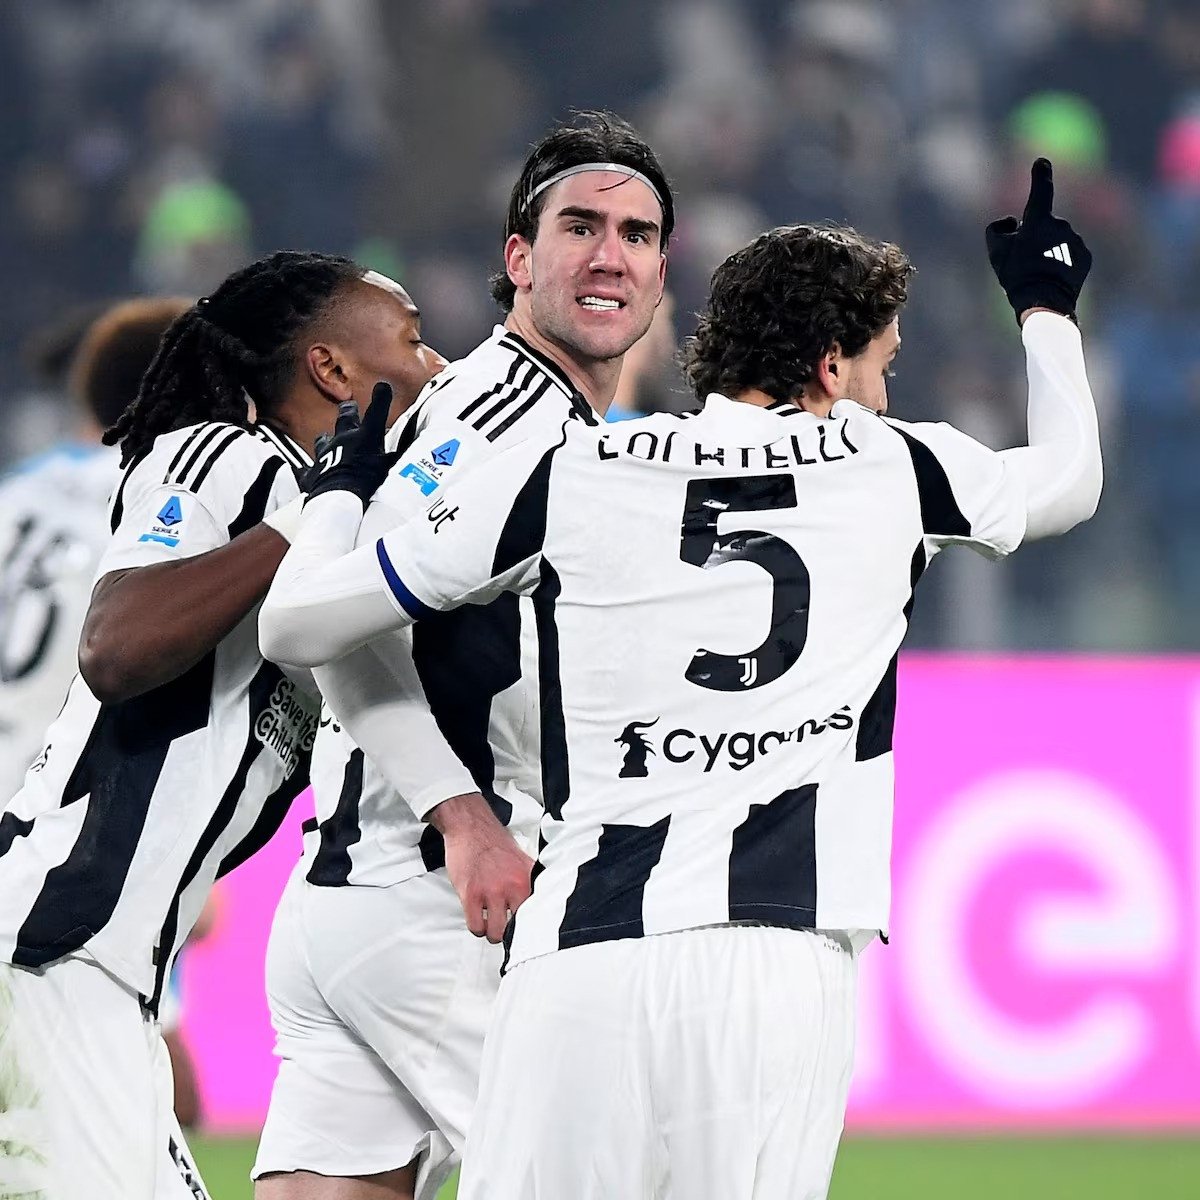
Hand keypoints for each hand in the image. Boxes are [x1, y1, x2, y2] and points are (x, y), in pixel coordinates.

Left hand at [304, 381, 397, 506]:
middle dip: (348, 411)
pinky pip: (305, 469)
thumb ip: (398, 458)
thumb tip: (414, 453)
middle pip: (345, 418)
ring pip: (323, 440)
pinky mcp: (311, 473)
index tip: (383, 386)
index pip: (376, 412)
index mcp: (364, 437)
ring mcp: (325, 454)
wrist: (339, 496)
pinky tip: (302, 470)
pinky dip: (305, 470)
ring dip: (326, 439)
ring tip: (326, 438)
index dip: (381, 397)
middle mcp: (343, 440)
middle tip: (350, 406)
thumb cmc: (368, 482)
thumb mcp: (390, 469)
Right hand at [432, 792, 534, 941]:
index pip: (536, 915)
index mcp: (526, 879)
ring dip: (492, 933)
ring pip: (495, 932)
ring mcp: (490, 892)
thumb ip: (531, 878)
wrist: (471, 826)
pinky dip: (477, 928)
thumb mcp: (522, 859)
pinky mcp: (470, 894)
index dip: (530, 926)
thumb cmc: (494, 841)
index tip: (526, 931)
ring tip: (490, 926)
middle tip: (505, 929)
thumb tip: (543, 894)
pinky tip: (478, 921)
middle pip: (516, 929)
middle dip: (509, 932)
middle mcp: (511, 887)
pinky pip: (475, 926)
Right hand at [985, 158, 1091, 325]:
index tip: (1042, 162)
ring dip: (1049, 251)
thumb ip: (997, 229)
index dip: (1040, 175)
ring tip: (1039, 273)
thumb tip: (1012, 221)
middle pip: (1044, 226)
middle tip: (1024, 262)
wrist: (1044, 301)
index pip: (1041, 191)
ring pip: (1058, 240)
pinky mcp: (1086, 256)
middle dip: (1035, 238)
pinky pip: (1071, 254)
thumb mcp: (995, 252)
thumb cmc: (1017, 275)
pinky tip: (1053, 278)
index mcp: (1040, 220)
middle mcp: (1061, 225)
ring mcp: (1076, 240)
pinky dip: (1062, 262)